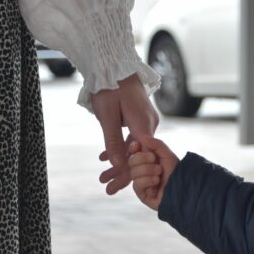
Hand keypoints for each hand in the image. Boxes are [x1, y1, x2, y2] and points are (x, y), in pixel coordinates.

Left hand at [90, 74, 159, 193]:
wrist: (115, 64)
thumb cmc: (110, 87)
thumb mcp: (107, 116)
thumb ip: (113, 141)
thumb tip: (118, 165)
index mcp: (144, 124)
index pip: (139, 157)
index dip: (127, 174)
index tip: (112, 189)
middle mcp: (150, 124)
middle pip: (138, 154)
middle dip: (122, 172)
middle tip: (106, 188)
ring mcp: (147, 121)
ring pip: (135, 147)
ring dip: (119, 161)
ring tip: (103, 176)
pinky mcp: (142, 118)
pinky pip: (134, 138)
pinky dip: (121, 148)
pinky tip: (105, 157)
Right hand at [127, 137, 178, 210]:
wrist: (182, 188)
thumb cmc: (176, 173)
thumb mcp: (167, 155)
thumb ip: (156, 144)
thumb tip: (142, 137)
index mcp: (147, 160)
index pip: (133, 151)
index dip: (134, 147)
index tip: (137, 145)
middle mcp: (142, 170)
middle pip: (131, 160)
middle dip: (143, 159)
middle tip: (155, 161)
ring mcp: (140, 182)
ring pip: (133, 172)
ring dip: (148, 171)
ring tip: (159, 174)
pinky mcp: (141, 193)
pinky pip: (136, 184)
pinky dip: (147, 181)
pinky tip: (156, 183)